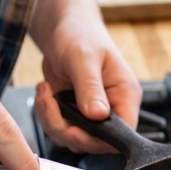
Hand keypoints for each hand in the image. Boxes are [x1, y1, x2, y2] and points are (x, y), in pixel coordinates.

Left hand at [33, 14, 141, 152]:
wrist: (62, 28)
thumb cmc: (80, 34)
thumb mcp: (84, 58)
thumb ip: (91, 87)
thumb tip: (98, 115)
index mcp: (125, 95)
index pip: (123, 133)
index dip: (98, 139)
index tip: (73, 129)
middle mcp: (111, 108)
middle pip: (94, 141)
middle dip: (66, 128)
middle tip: (50, 103)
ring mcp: (91, 112)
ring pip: (73, 138)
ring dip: (52, 121)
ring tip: (45, 92)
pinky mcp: (73, 112)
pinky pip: (59, 128)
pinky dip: (46, 115)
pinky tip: (44, 93)